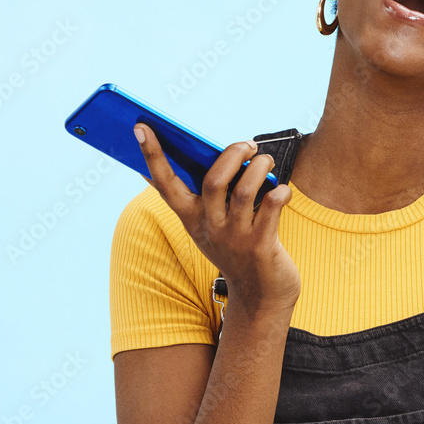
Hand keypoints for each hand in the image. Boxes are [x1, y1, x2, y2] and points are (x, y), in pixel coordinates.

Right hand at [133, 124, 300, 317]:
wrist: (260, 296)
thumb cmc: (237, 249)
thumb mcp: (212, 225)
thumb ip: (207, 195)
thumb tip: (208, 152)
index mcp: (191, 218)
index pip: (164, 183)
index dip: (152, 155)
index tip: (141, 127)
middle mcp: (210, 227)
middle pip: (213, 180)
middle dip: (231, 154)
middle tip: (248, 144)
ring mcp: (235, 238)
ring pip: (244, 191)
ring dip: (258, 168)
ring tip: (265, 160)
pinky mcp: (261, 246)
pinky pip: (271, 207)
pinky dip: (280, 192)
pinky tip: (283, 190)